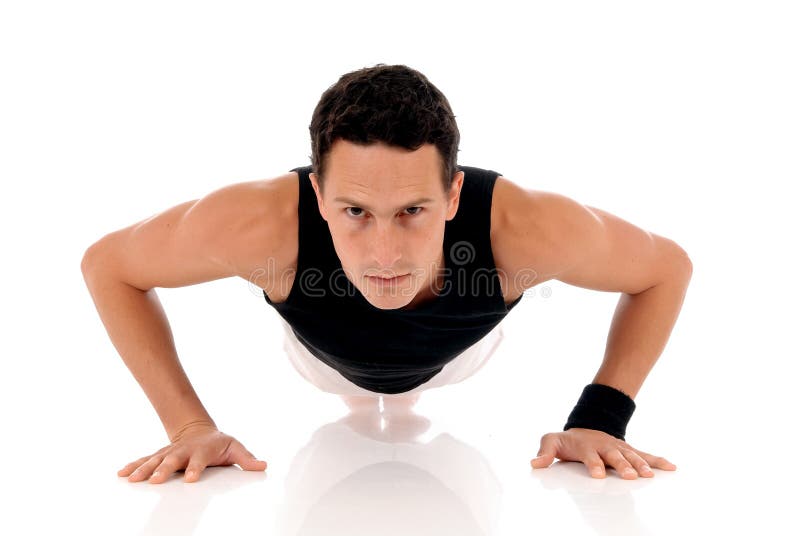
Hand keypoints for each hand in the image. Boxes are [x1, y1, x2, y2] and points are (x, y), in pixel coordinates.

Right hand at [117, 422, 266, 483]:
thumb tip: (263, 466)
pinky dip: (133, 466)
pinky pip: (144, 461)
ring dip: (143, 469)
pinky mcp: (159, 456)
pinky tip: (121, 474)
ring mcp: (169, 453)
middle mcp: (183, 451)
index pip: (199, 460)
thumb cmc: (218, 444)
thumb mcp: (235, 448)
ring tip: (132, 479)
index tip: (190, 478)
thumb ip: (247, 458)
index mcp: (202, 451)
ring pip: (155, 460)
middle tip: (156, 480)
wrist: (198, 431)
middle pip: (172, 460)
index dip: (195, 469)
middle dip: (164, 470)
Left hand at [530, 428, 676, 478]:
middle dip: (623, 465)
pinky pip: (646, 455)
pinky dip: (658, 461)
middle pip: (615, 456)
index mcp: (586, 446)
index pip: (590, 455)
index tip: (598, 474)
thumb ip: (544, 451)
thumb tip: (534, 463)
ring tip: (650, 475)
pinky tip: (672, 467)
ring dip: (642, 465)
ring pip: (632, 456)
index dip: (594, 464)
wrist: (585, 430)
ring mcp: (619, 448)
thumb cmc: (568, 441)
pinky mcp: (629, 451)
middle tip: (630, 475)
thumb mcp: (552, 441)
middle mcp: (605, 446)